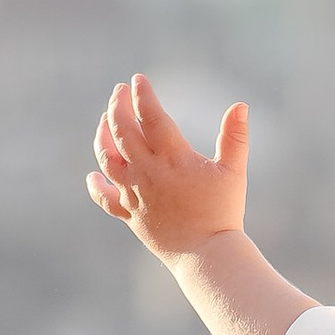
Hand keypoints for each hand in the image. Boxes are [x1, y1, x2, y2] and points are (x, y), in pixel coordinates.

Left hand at [87, 75, 248, 263]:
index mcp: (173, 159)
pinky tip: (93, 175)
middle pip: (123, 132)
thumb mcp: (234, 172)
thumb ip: (235, 137)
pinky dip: (97, 186)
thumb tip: (240, 105)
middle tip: (119, 91)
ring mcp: (135, 194)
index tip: (138, 79)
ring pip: (108, 159)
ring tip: (104, 120)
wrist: (206, 255)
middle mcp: (148, 173)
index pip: (152, 118)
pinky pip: (106, 199)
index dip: (143, 96)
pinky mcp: (130, 215)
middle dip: (118, 106)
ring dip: (102, 135)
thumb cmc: (223, 212)